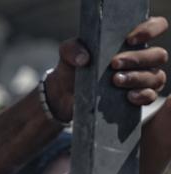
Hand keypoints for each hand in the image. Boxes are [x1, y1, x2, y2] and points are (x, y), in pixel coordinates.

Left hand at [45, 17, 168, 121]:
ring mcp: (143, 78)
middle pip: (157, 55)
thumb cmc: (74, 67)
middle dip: (137, 58)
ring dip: (137, 78)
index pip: (155, 26)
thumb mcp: (68, 54)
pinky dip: (142, 96)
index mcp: (132, 40)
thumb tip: (84, 59)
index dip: (149, 30)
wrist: (65, 95)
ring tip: (115, 80)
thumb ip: (72, 49)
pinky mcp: (138, 97)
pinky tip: (128, 96)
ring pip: (155, 76)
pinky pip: (150, 96)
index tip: (130, 39)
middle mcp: (143, 58)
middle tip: (114, 63)